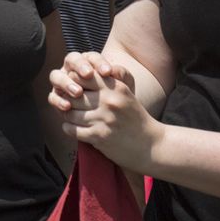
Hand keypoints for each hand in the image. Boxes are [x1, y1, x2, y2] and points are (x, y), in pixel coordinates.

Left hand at [48, 51, 161, 170]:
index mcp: (115, 87)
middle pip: (73, 94)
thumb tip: (73, 74)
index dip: (73, 82)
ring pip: (70, 112)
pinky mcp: (99, 136)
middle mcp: (109, 100)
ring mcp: (104, 119)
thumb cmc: (135, 118)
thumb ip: (104, 81)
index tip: (73, 89)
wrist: (153, 146)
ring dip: (67, 116)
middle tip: (66, 104)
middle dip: (67, 100)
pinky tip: (74, 128)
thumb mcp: (125, 94)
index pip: (82, 76)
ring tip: (71, 117)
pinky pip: (71, 129)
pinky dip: (69, 129)